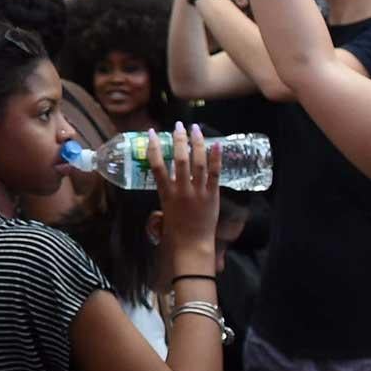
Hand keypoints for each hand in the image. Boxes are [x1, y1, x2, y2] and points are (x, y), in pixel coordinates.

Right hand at [144, 121, 221, 254]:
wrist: (192, 245)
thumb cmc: (175, 231)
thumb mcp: (163, 211)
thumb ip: (165, 195)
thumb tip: (167, 183)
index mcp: (166, 192)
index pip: (157, 165)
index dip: (154, 147)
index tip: (153, 133)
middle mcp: (181, 189)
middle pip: (179, 159)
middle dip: (179, 140)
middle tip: (178, 125)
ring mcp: (198, 191)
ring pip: (197, 162)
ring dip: (197, 143)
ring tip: (196, 129)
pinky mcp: (212, 195)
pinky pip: (215, 174)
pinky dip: (216, 158)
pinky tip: (217, 144)